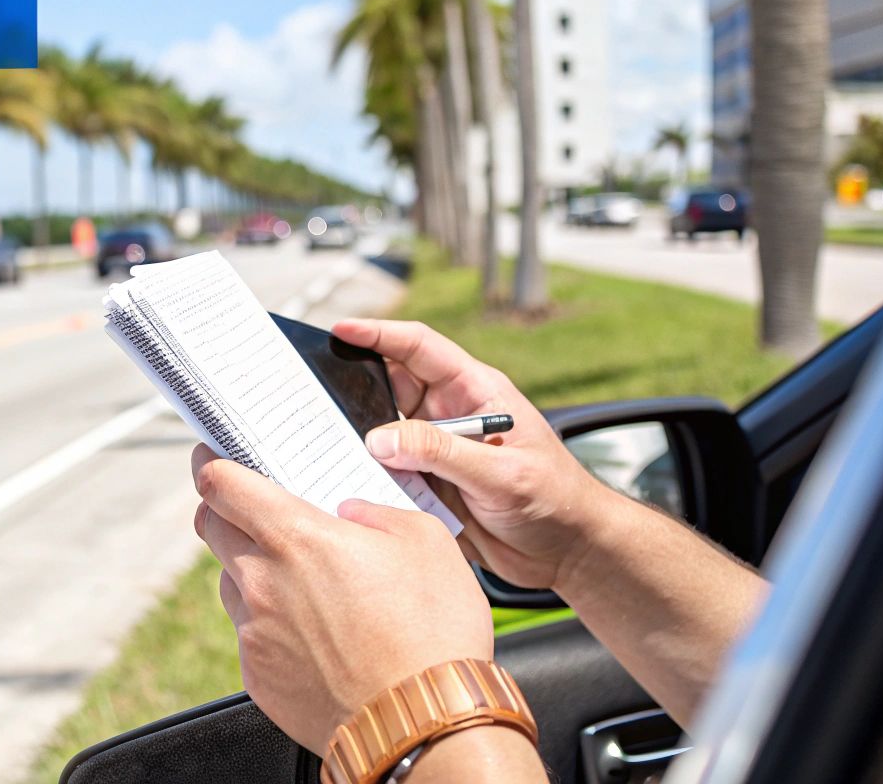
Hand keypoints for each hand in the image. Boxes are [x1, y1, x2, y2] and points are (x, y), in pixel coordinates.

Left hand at [190, 444, 493, 755]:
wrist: (423, 722)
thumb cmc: (431, 632)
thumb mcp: (424, 541)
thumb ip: (377, 512)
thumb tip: (352, 513)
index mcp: (295, 537)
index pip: (220, 484)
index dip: (212, 465)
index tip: (214, 460)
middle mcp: (261, 581)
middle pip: (210, 528)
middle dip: (224, 511)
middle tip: (253, 512)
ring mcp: (254, 632)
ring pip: (231, 583)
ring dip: (252, 573)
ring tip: (304, 585)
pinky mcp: (257, 675)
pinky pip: (251, 635)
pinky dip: (272, 626)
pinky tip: (316, 636)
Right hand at [331, 318, 619, 591]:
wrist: (570, 552)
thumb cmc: (555, 501)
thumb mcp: (501, 473)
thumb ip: (442, 453)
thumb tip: (381, 439)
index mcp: (476, 392)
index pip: (419, 348)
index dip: (379, 334)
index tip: (341, 330)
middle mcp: (451, 415)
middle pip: (391, 385)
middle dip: (354, 384)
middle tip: (313, 390)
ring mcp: (438, 450)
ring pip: (383, 432)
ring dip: (358, 436)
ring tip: (321, 437)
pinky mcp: (429, 484)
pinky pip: (388, 472)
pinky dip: (367, 474)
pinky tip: (345, 479)